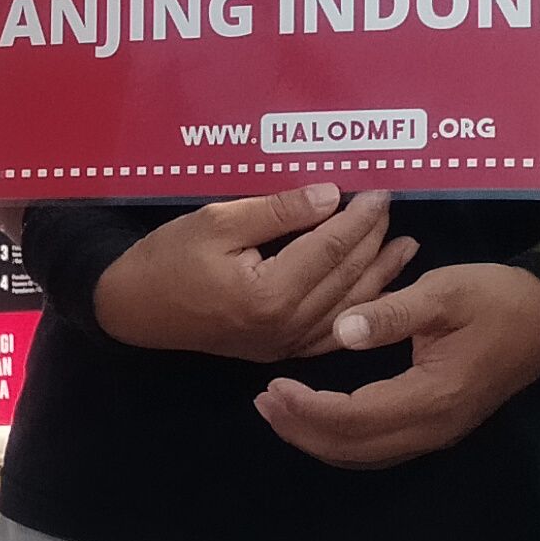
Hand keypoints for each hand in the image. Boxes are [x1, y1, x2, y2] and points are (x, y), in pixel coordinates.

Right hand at [88, 184, 416, 361]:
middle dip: (372, 239)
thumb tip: (331, 195)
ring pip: (347, 307)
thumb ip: (278, 211)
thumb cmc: (168, 259)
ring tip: (405, 247)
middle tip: (391, 208)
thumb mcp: (218, 221)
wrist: (134, 309)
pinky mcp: (278, 350)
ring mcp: (283, 343)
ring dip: (379, 275)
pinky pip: (330, 332)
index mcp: (270, 292)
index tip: (380, 190)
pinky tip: (376, 292)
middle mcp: (285, 325)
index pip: (330, 247)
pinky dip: (358, 309)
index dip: (358, 217)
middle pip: (345, 276)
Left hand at [249, 261, 539, 470]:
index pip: (355, 416)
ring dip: (319, 437)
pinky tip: (320, 416)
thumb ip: (392, 312)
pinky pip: (381, 446)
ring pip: (366, 452)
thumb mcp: (444, 291)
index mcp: (432, 395)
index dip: (308, 408)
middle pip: (354, 447)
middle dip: (303, 429)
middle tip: (263, 401)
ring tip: (279, 409)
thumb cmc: (496, 298)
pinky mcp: (439, 425)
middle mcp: (433, 426)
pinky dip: (343, 437)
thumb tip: (342, 330)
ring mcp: (438, 432)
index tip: (272, 385)